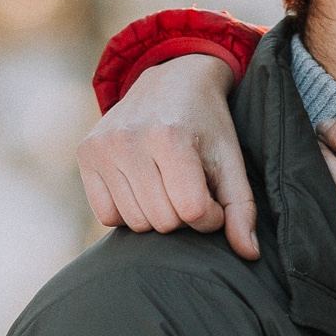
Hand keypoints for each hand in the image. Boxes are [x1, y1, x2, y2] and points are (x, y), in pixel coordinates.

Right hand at [76, 53, 258, 259]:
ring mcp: (102, 148)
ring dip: (158, 215)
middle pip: (163, 221)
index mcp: (171, 138)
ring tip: (167, 186)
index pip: (192, 212)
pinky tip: (143, 188)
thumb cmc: (206, 125)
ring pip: (136, 223)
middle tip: (190, 189)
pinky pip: (107, 216)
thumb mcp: (230, 161)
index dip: (210, 216)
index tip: (214, 200)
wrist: (171, 80)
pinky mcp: (85, 155)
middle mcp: (130, 141)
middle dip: (184, 216)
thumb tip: (250, 255)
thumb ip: (241, 208)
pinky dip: (129, 212)